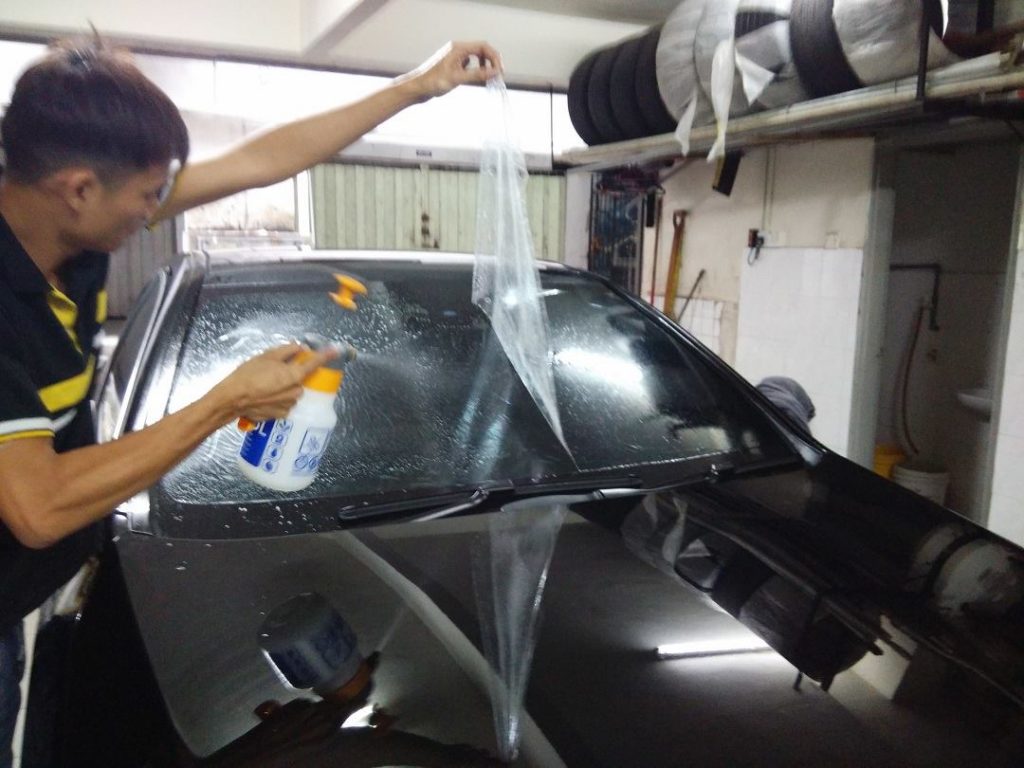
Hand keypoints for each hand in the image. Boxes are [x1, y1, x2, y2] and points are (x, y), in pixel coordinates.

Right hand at [210, 344, 338, 421]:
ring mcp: (290, 405)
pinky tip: (263, 396)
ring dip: (284, 387)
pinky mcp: (281, 414)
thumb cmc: (248, 375)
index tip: (336, 350)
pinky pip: (284, 402)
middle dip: (291, 374)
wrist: (232, 399)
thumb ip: (287, 351)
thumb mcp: (266, 357)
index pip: (315, 363)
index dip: (326, 355)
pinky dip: (277, 398)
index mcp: (295, 375)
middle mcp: (296, 392)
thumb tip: (301, 348)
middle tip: (273, 371)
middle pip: (300, 379)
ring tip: (265, 385)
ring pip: (292, 391)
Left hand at [397, 41, 502, 100]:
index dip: (494, 57)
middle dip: (491, 62)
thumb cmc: (433, 82)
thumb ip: (478, 75)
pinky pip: (469, 63)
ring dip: (484, 66)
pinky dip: (476, 70)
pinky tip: (475, 78)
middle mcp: (457, 49)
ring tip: (488, 78)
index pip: (483, 46)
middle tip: (497, 75)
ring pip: (476, 57)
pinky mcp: (453, 64)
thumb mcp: (458, 78)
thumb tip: (495, 73)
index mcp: (458, 48)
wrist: (418, 88)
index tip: (499, 71)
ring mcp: (455, 56)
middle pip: (481, 50)